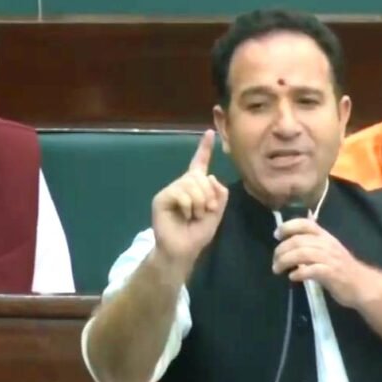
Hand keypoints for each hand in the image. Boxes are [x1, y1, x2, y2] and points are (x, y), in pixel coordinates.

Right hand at [151, 130, 228, 279]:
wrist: (183, 250)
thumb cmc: (198, 233)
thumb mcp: (217, 213)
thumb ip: (220, 195)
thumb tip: (211, 177)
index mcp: (195, 187)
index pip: (199, 164)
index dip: (204, 148)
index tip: (209, 132)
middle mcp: (182, 185)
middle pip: (200, 176)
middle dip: (209, 195)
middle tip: (206, 211)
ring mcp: (171, 190)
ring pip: (191, 184)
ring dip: (200, 203)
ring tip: (194, 215)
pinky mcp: (161, 198)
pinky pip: (180, 193)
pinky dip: (188, 206)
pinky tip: (185, 216)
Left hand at [272, 218, 377, 307]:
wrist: (363, 285)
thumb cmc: (343, 269)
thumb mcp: (328, 252)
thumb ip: (312, 246)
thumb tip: (291, 245)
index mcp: (326, 237)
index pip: (306, 224)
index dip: (288, 226)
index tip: (276, 235)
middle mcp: (327, 244)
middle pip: (298, 240)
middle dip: (281, 250)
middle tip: (274, 261)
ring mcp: (330, 259)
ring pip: (302, 253)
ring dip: (285, 261)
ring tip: (278, 269)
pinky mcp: (331, 273)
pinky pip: (311, 270)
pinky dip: (299, 273)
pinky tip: (293, 277)